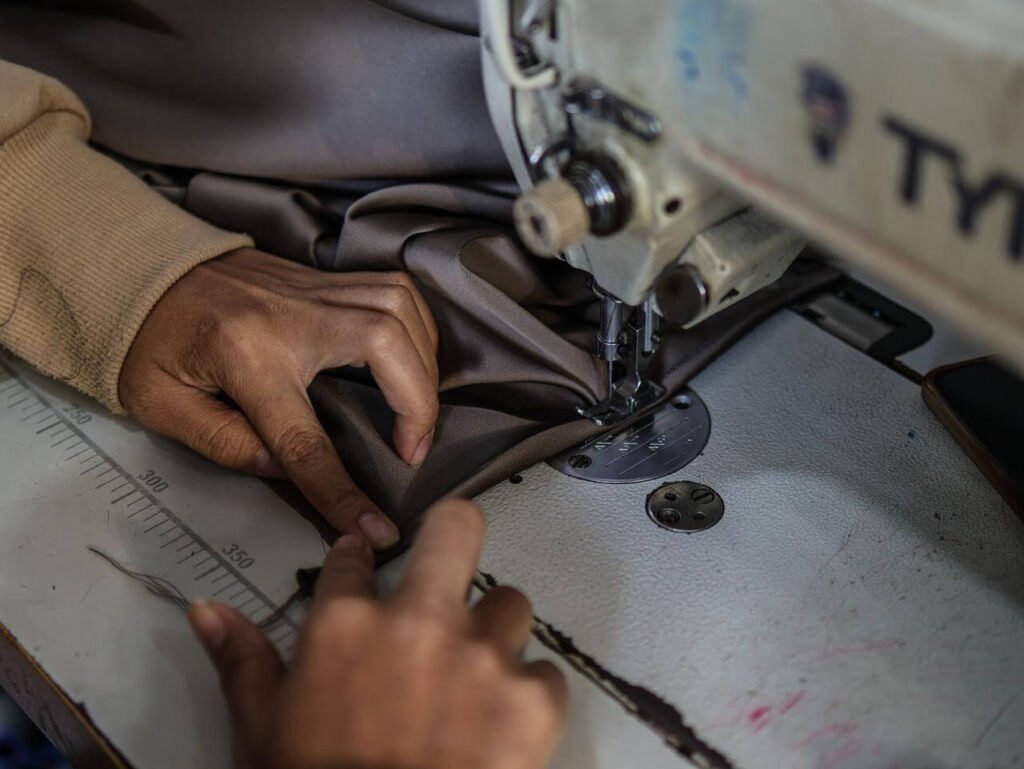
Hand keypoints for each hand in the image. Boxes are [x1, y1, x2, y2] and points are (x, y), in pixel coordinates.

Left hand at [119, 248, 439, 548]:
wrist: (140, 269)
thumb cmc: (149, 342)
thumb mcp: (162, 407)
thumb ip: (227, 444)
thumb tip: (291, 470)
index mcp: (244, 355)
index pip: (306, 438)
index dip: (343, 491)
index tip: (377, 530)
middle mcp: (291, 314)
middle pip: (385, 346)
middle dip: (418, 403)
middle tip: (414, 449)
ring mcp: (313, 289)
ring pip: (399, 307)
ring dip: (425, 361)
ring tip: (419, 408)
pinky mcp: (325, 279)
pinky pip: (395, 289)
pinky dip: (419, 325)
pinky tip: (415, 358)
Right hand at [189, 499, 567, 768]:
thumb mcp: (263, 732)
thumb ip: (243, 663)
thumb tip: (206, 609)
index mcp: (346, 625)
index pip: (351, 562)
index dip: (354, 563)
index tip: (360, 567)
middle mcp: (420, 622)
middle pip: (458, 529)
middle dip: (455, 533)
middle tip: (450, 563)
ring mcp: (483, 657)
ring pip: (511, 605)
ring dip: (496, 631)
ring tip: (479, 670)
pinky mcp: (533, 701)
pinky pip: (545, 674)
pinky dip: (529, 693)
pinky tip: (507, 723)